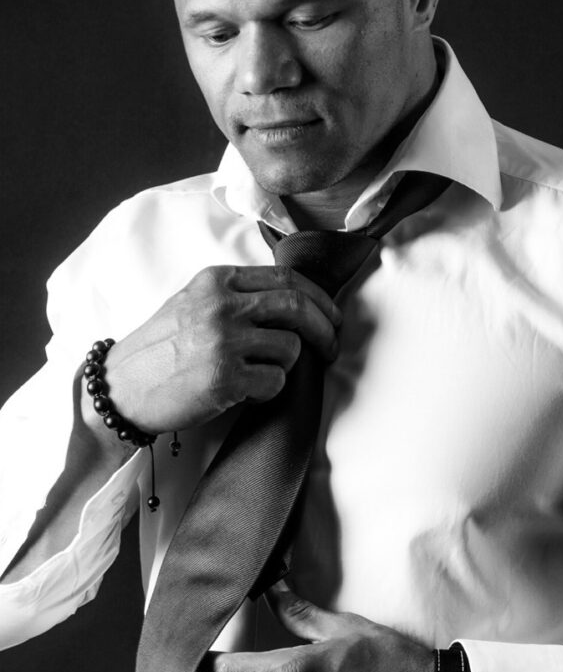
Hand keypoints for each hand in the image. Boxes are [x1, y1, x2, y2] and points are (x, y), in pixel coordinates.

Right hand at [100, 265, 340, 432]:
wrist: (121, 387)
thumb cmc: (158, 349)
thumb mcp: (192, 302)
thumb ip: (235, 296)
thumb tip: (293, 303)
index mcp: (217, 280)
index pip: (287, 279)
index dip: (319, 299)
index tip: (332, 317)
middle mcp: (222, 305)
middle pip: (297, 308)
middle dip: (325, 329)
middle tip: (332, 348)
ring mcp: (224, 341)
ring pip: (290, 348)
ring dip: (288, 366)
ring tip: (264, 375)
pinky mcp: (224, 378)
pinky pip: (275, 382)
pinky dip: (270, 391)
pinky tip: (248, 393)